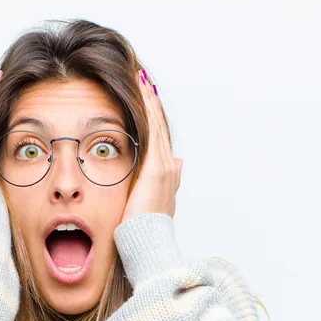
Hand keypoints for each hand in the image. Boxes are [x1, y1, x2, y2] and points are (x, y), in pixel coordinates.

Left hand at [121, 69, 183, 223]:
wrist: (148, 242)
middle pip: (160, 126)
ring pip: (156, 123)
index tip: (146, 101)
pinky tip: (143, 92)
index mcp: (166, 175)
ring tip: (141, 78)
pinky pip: (152, 129)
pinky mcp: (156, 166)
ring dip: (149, 100)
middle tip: (144, 80)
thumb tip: (179, 163)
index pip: (159, 140)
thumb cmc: (144, 230)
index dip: (154, 119)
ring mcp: (163, 165)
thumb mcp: (155, 203)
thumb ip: (167, 182)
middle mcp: (168, 166)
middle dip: (151, 103)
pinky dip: (148, 110)